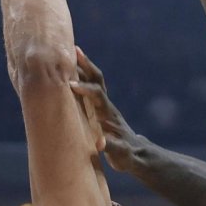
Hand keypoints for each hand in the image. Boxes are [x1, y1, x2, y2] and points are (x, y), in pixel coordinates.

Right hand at [69, 47, 142, 171]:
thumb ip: (112, 147)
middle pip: (97, 79)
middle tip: (74, 49)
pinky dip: (80, 76)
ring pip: (93, 80)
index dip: (85, 89)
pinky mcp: (99, 109)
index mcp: (108, 114)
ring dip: (83, 66)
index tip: (70, 85)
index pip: (97, 95)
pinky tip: (70, 71)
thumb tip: (100, 143)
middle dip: (86, 65)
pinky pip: (89, 87)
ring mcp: (103, 106)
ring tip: (71, 52)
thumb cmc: (127, 155)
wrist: (136, 154)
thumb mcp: (120, 154)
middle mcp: (106, 106)